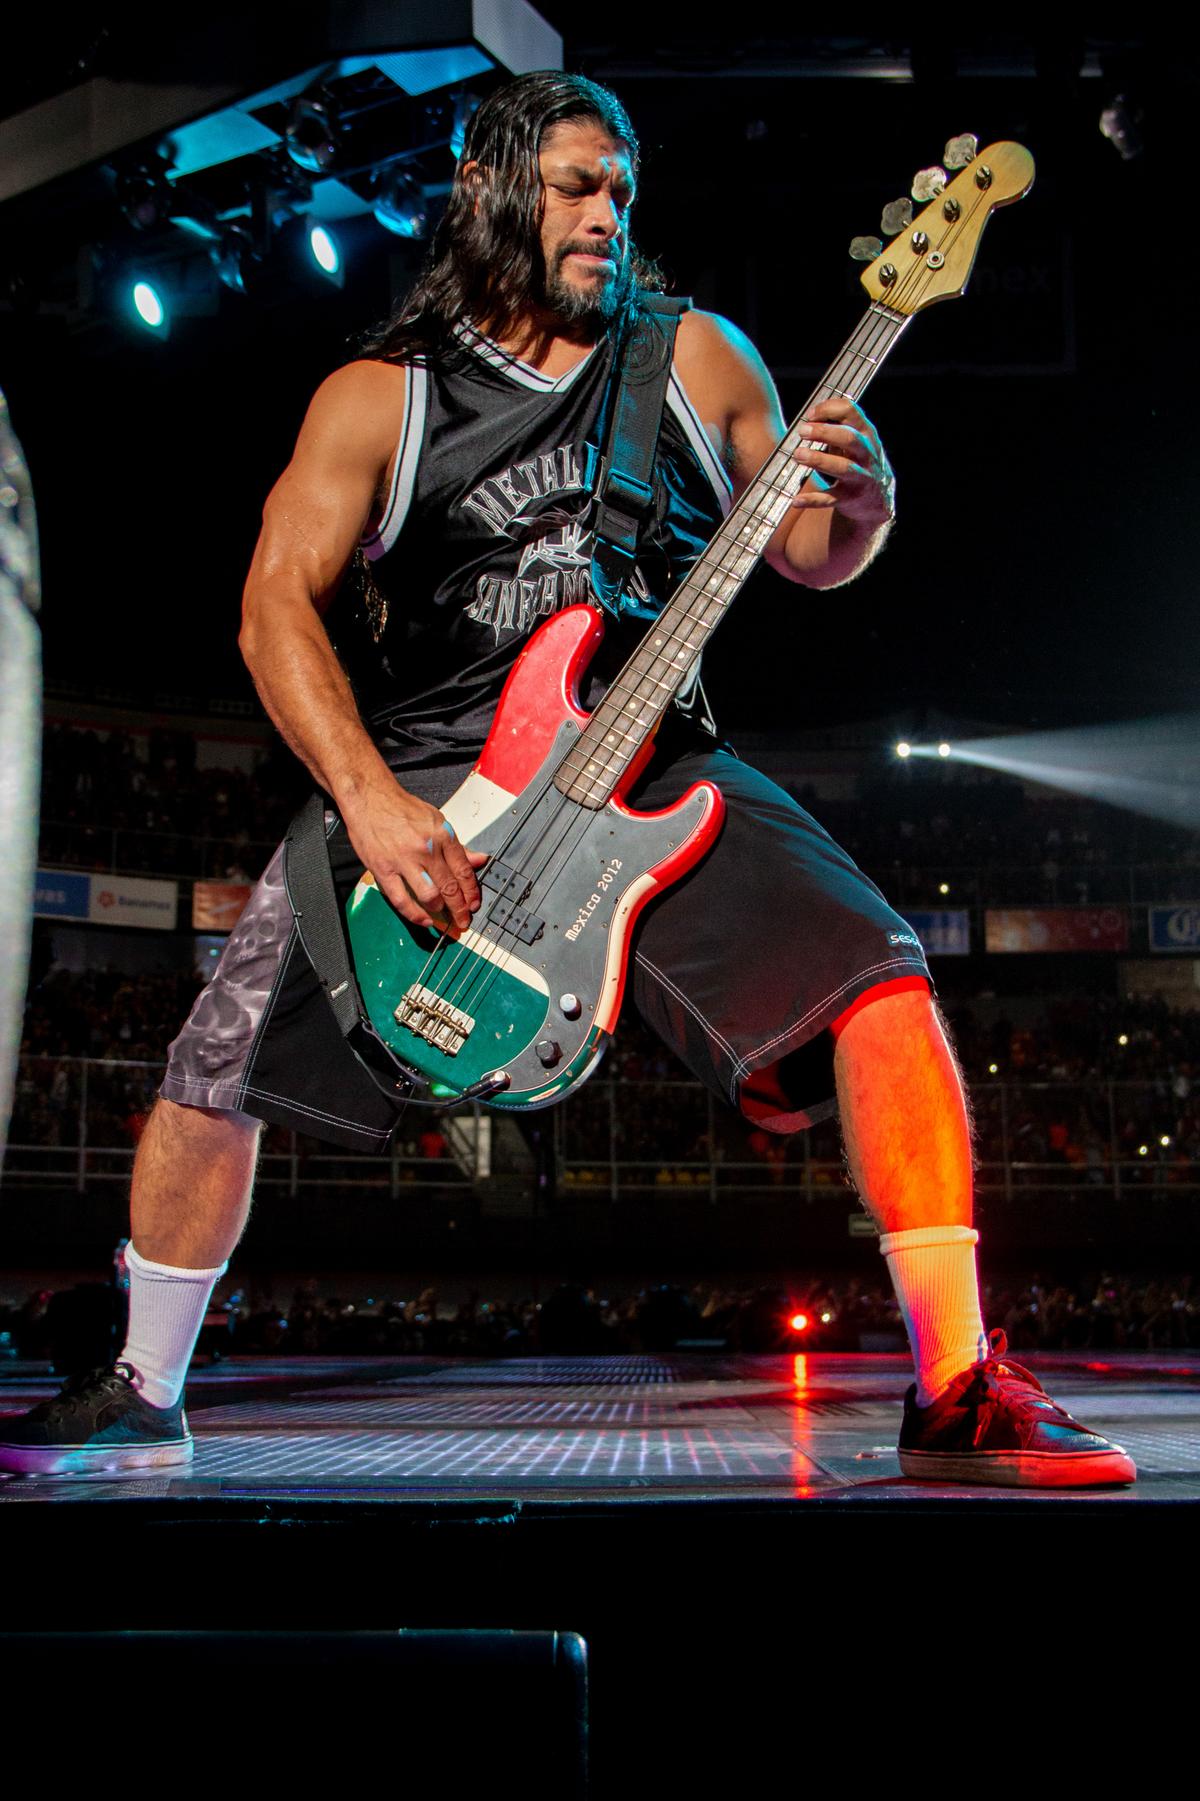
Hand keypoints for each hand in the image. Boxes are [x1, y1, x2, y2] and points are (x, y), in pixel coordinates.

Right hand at [346, 786, 487, 934]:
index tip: (474, 904)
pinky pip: (401, 899)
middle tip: (464, 920)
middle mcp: (426, 848)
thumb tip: (479, 859)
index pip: (463, 870)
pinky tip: (424, 920)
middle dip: (460, 908)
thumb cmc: (401, 809)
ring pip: (430, 895)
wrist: (370, 798)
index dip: (471, 892)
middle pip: (450, 886)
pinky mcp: (383, 869)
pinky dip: (415, 914)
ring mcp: (404, 860)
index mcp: (442, 835)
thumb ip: (457, 845)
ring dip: (440, 911)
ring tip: (444, 918)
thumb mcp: (436, 820)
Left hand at [787, 398, 894, 527]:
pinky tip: (795, 500)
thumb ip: (837, 425)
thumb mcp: (855, 439)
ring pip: (843, 467)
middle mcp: (866, 454)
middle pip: (849, 438)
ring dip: (818, 460)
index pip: (851, 412)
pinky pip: (831, 499)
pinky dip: (812, 500)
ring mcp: (860, 477)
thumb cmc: (858, 461)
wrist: (877, 498)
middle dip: (824, 432)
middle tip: (802, 431)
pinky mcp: (850, 498)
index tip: (810, 415)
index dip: (829, 409)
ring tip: (797, 455)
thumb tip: (811, 415)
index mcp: (866, 433)